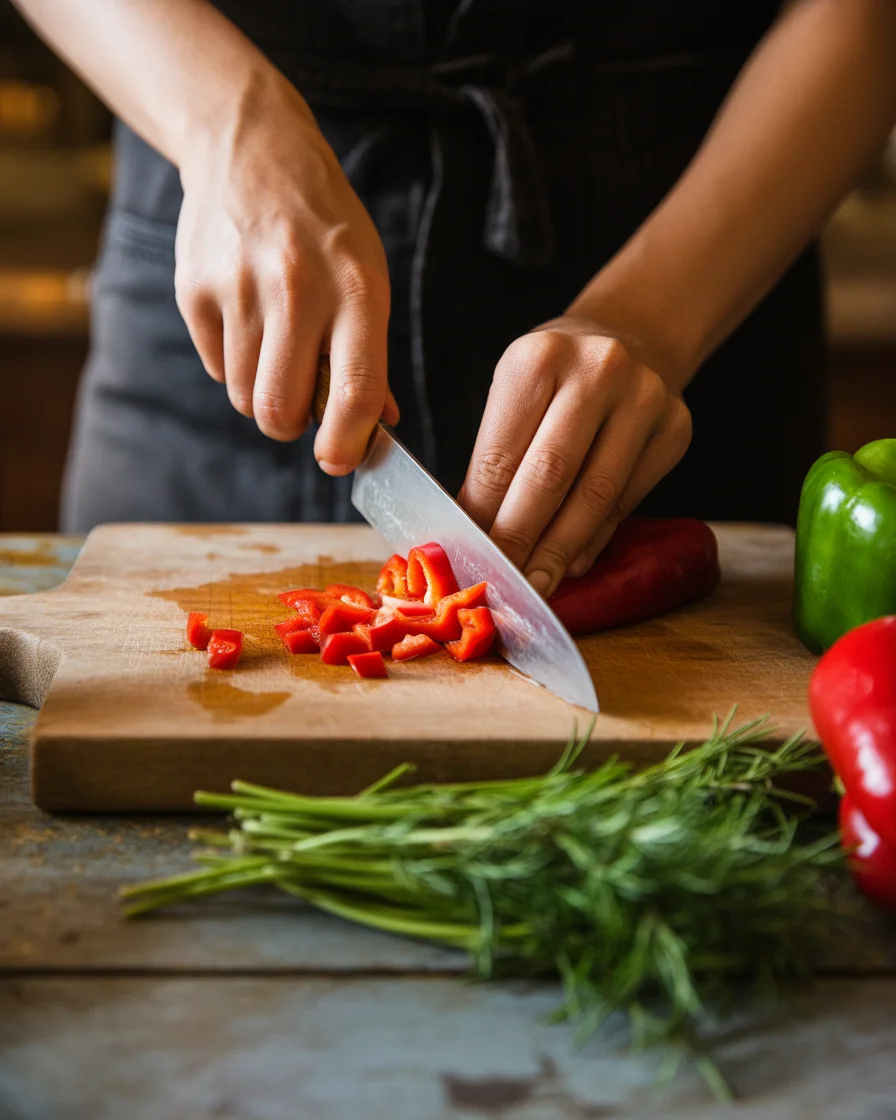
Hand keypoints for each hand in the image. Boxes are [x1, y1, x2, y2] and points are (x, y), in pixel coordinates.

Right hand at [174, 67, 397, 472]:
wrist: (253, 150)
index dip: (346, 444)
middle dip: (290, 427)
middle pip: (281, 410)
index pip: (355, 393)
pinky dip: (234, 363)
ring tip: (276, 350)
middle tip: (299, 408)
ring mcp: (239, 288)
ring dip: (263, 394)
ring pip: (246, 397)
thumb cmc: (325, 228)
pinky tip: (247, 320)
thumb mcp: (368, 277)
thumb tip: (377, 427)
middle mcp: (298, 289)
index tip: (338, 461)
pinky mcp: (194, 289)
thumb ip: (371, 356)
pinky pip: (216, 367)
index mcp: (358, 291)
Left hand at [460, 316, 691, 596]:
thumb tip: (479, 535)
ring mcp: (644, 397)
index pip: (501, 455)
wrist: (632, 336)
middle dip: (522, 538)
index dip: (484, 516)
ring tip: (538, 583)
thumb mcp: (517, 395)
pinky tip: (573, 561)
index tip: (472, 556)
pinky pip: (627, 499)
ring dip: (561, 549)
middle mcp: (597, 370)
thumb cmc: (558, 377)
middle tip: (505, 581)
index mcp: (538, 358)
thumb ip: (498, 461)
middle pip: (549, 476)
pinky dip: (595, 537)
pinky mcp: (675, 427)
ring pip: (595, 495)